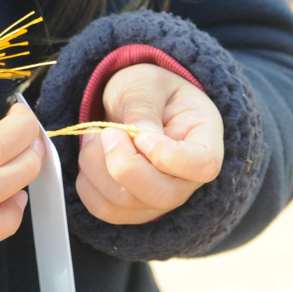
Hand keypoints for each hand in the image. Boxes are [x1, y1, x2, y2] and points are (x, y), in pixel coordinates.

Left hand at [75, 63, 222, 225]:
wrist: (134, 100)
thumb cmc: (148, 89)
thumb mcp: (146, 82)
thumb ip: (144, 106)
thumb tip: (138, 135)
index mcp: (204, 140)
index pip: (203, 166)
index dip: (168, 157)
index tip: (141, 135)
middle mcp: (188, 178)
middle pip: (163, 195)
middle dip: (123, 165)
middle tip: (107, 132)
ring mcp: (162, 197)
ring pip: (127, 204)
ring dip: (97, 168)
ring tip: (96, 136)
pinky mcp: (134, 206)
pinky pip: (106, 209)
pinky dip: (87, 183)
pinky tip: (92, 154)